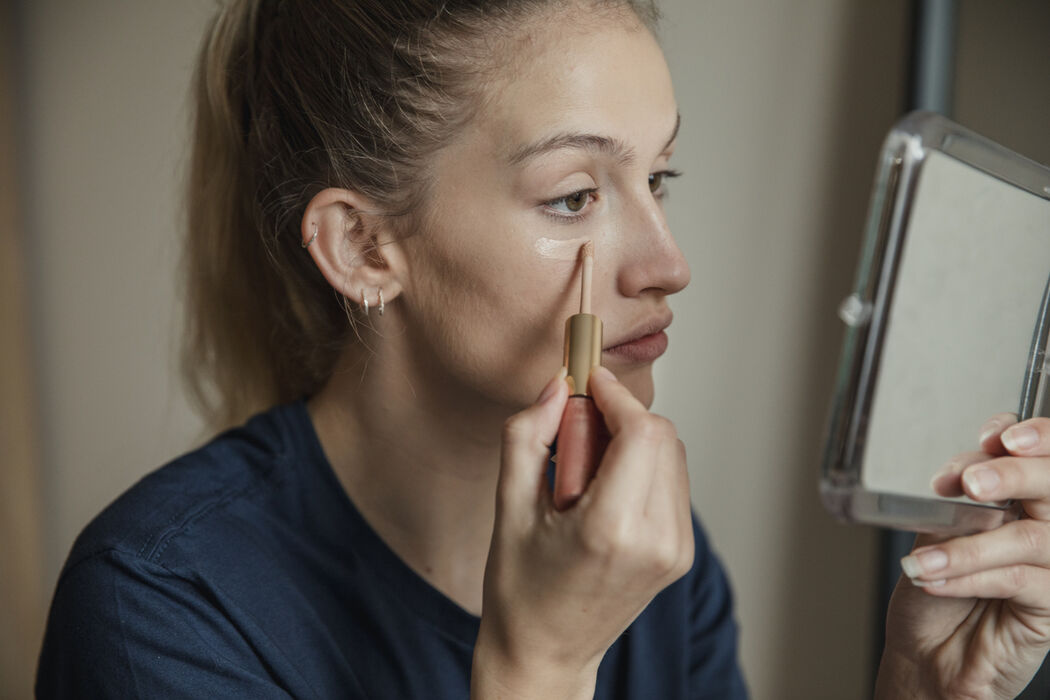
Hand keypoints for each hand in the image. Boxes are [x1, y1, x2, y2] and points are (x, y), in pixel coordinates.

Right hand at [471, 365, 693, 699]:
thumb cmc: (520, 589)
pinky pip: (672, 482)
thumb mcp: (508, 507)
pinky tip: (603, 492)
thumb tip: (556, 386)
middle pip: (662, 436)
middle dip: (620, 417)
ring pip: (672, 455)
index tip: (588, 382)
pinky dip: (642, 468)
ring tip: (585, 474)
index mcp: (611, 530)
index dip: (616, 395)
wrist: (545, 654)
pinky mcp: (680, 554)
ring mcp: (675, 550)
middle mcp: (655, 540)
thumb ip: (528, 435)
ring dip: (632, 442)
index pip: (642, 432)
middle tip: (575, 436)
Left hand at [876, 414, 1049, 698]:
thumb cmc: (933, 588)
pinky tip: (934, 579)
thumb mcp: (938, 530)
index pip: (1043, 454)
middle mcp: (1046, 525)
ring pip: (1029, 536)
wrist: (926, 652)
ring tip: (924, 558)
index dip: (1032, 435)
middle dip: (1011, 475)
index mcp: (1022, 498)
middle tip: (972, 483)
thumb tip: (967, 470)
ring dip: (968, 544)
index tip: (995, 437)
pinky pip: (1017, 579)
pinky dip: (968, 576)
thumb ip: (960, 498)